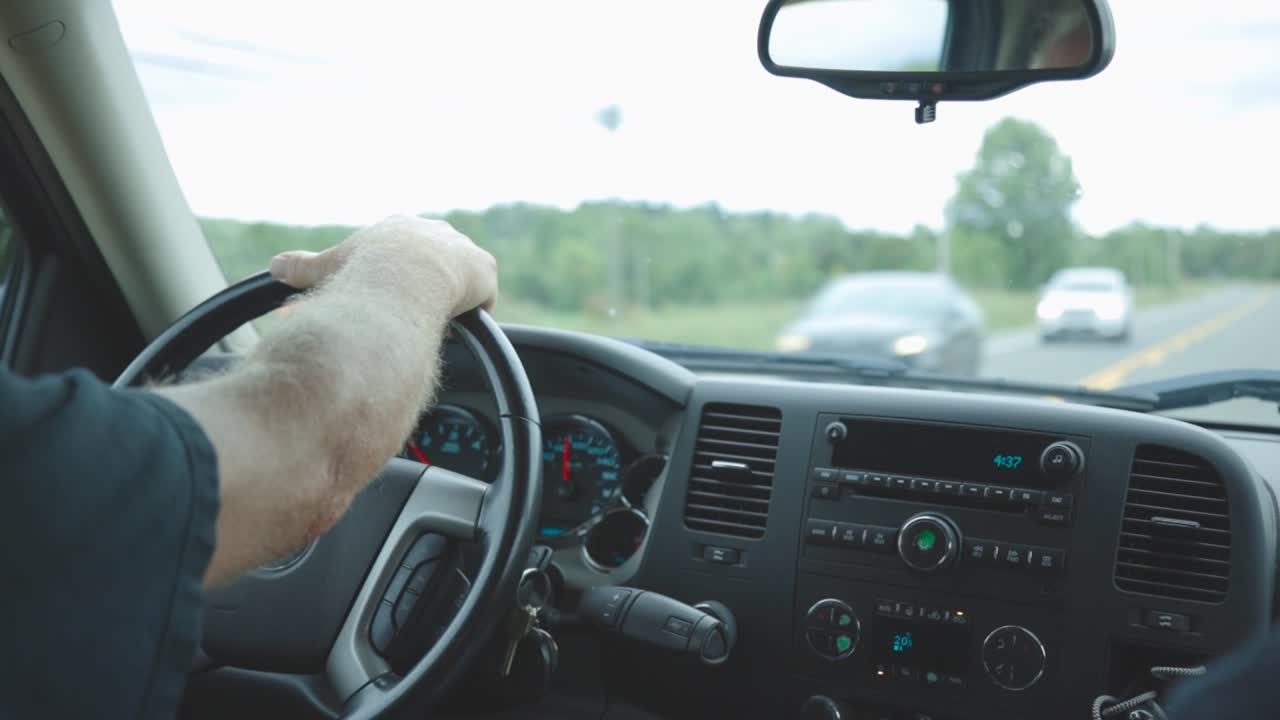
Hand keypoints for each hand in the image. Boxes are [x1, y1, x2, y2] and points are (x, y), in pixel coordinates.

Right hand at [268, 215, 497, 315]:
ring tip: (434, 318)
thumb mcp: (327, 266)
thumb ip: (302, 266)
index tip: (392, 292)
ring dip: (450, 297)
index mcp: (398, 228)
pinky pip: (482, 295)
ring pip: (460, 277)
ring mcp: (462, 248)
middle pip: (435, 262)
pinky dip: (472, 310)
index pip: (402, 250)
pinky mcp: (484, 269)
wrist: (405, 275)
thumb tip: (274, 267)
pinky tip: (458, 322)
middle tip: (415, 309)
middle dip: (427, 285)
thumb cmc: (363, 272)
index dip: (398, 273)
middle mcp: (434, 231)